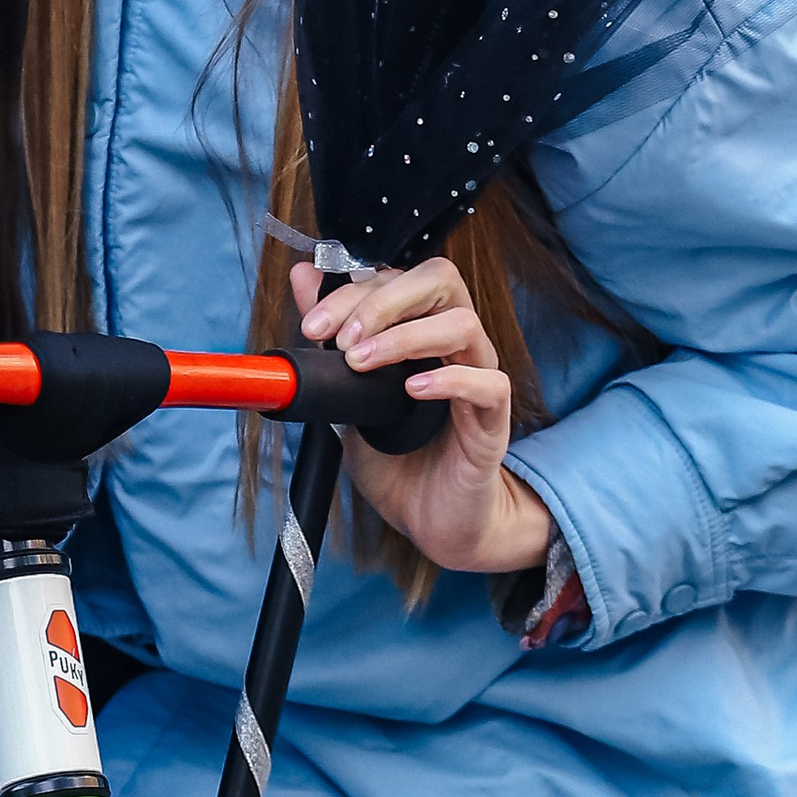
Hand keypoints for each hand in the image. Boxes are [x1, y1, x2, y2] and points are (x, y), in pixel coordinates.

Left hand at [291, 256, 551, 574]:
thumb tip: (303, 278)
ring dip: (405, 337)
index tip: (313, 325)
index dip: (352, 292)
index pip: (398, 278)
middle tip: (342, 338)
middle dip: (383, 299)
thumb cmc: (395, 455)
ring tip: (363, 363)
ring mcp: (477, 379)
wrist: (429, 518)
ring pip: (463, 324)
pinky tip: (412, 390)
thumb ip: (331, 337)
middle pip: (439, 280)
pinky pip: (488, 384)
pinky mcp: (494, 421)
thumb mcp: (348, 391)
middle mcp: (454, 345)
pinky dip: (450, 381)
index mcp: (422, 329)